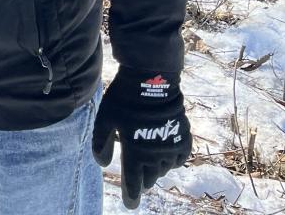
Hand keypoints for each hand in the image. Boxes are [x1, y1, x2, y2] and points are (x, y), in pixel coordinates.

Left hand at [93, 68, 191, 208]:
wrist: (151, 82)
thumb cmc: (123, 100)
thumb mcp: (104, 119)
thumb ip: (102, 143)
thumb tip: (103, 164)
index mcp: (135, 153)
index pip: (133, 182)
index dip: (131, 196)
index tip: (130, 205)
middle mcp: (155, 155)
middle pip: (149, 178)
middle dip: (142, 181)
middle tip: (138, 179)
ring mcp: (171, 148)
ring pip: (163, 169)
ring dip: (155, 169)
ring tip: (148, 163)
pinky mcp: (183, 139)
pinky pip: (179, 159)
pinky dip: (172, 160)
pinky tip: (164, 154)